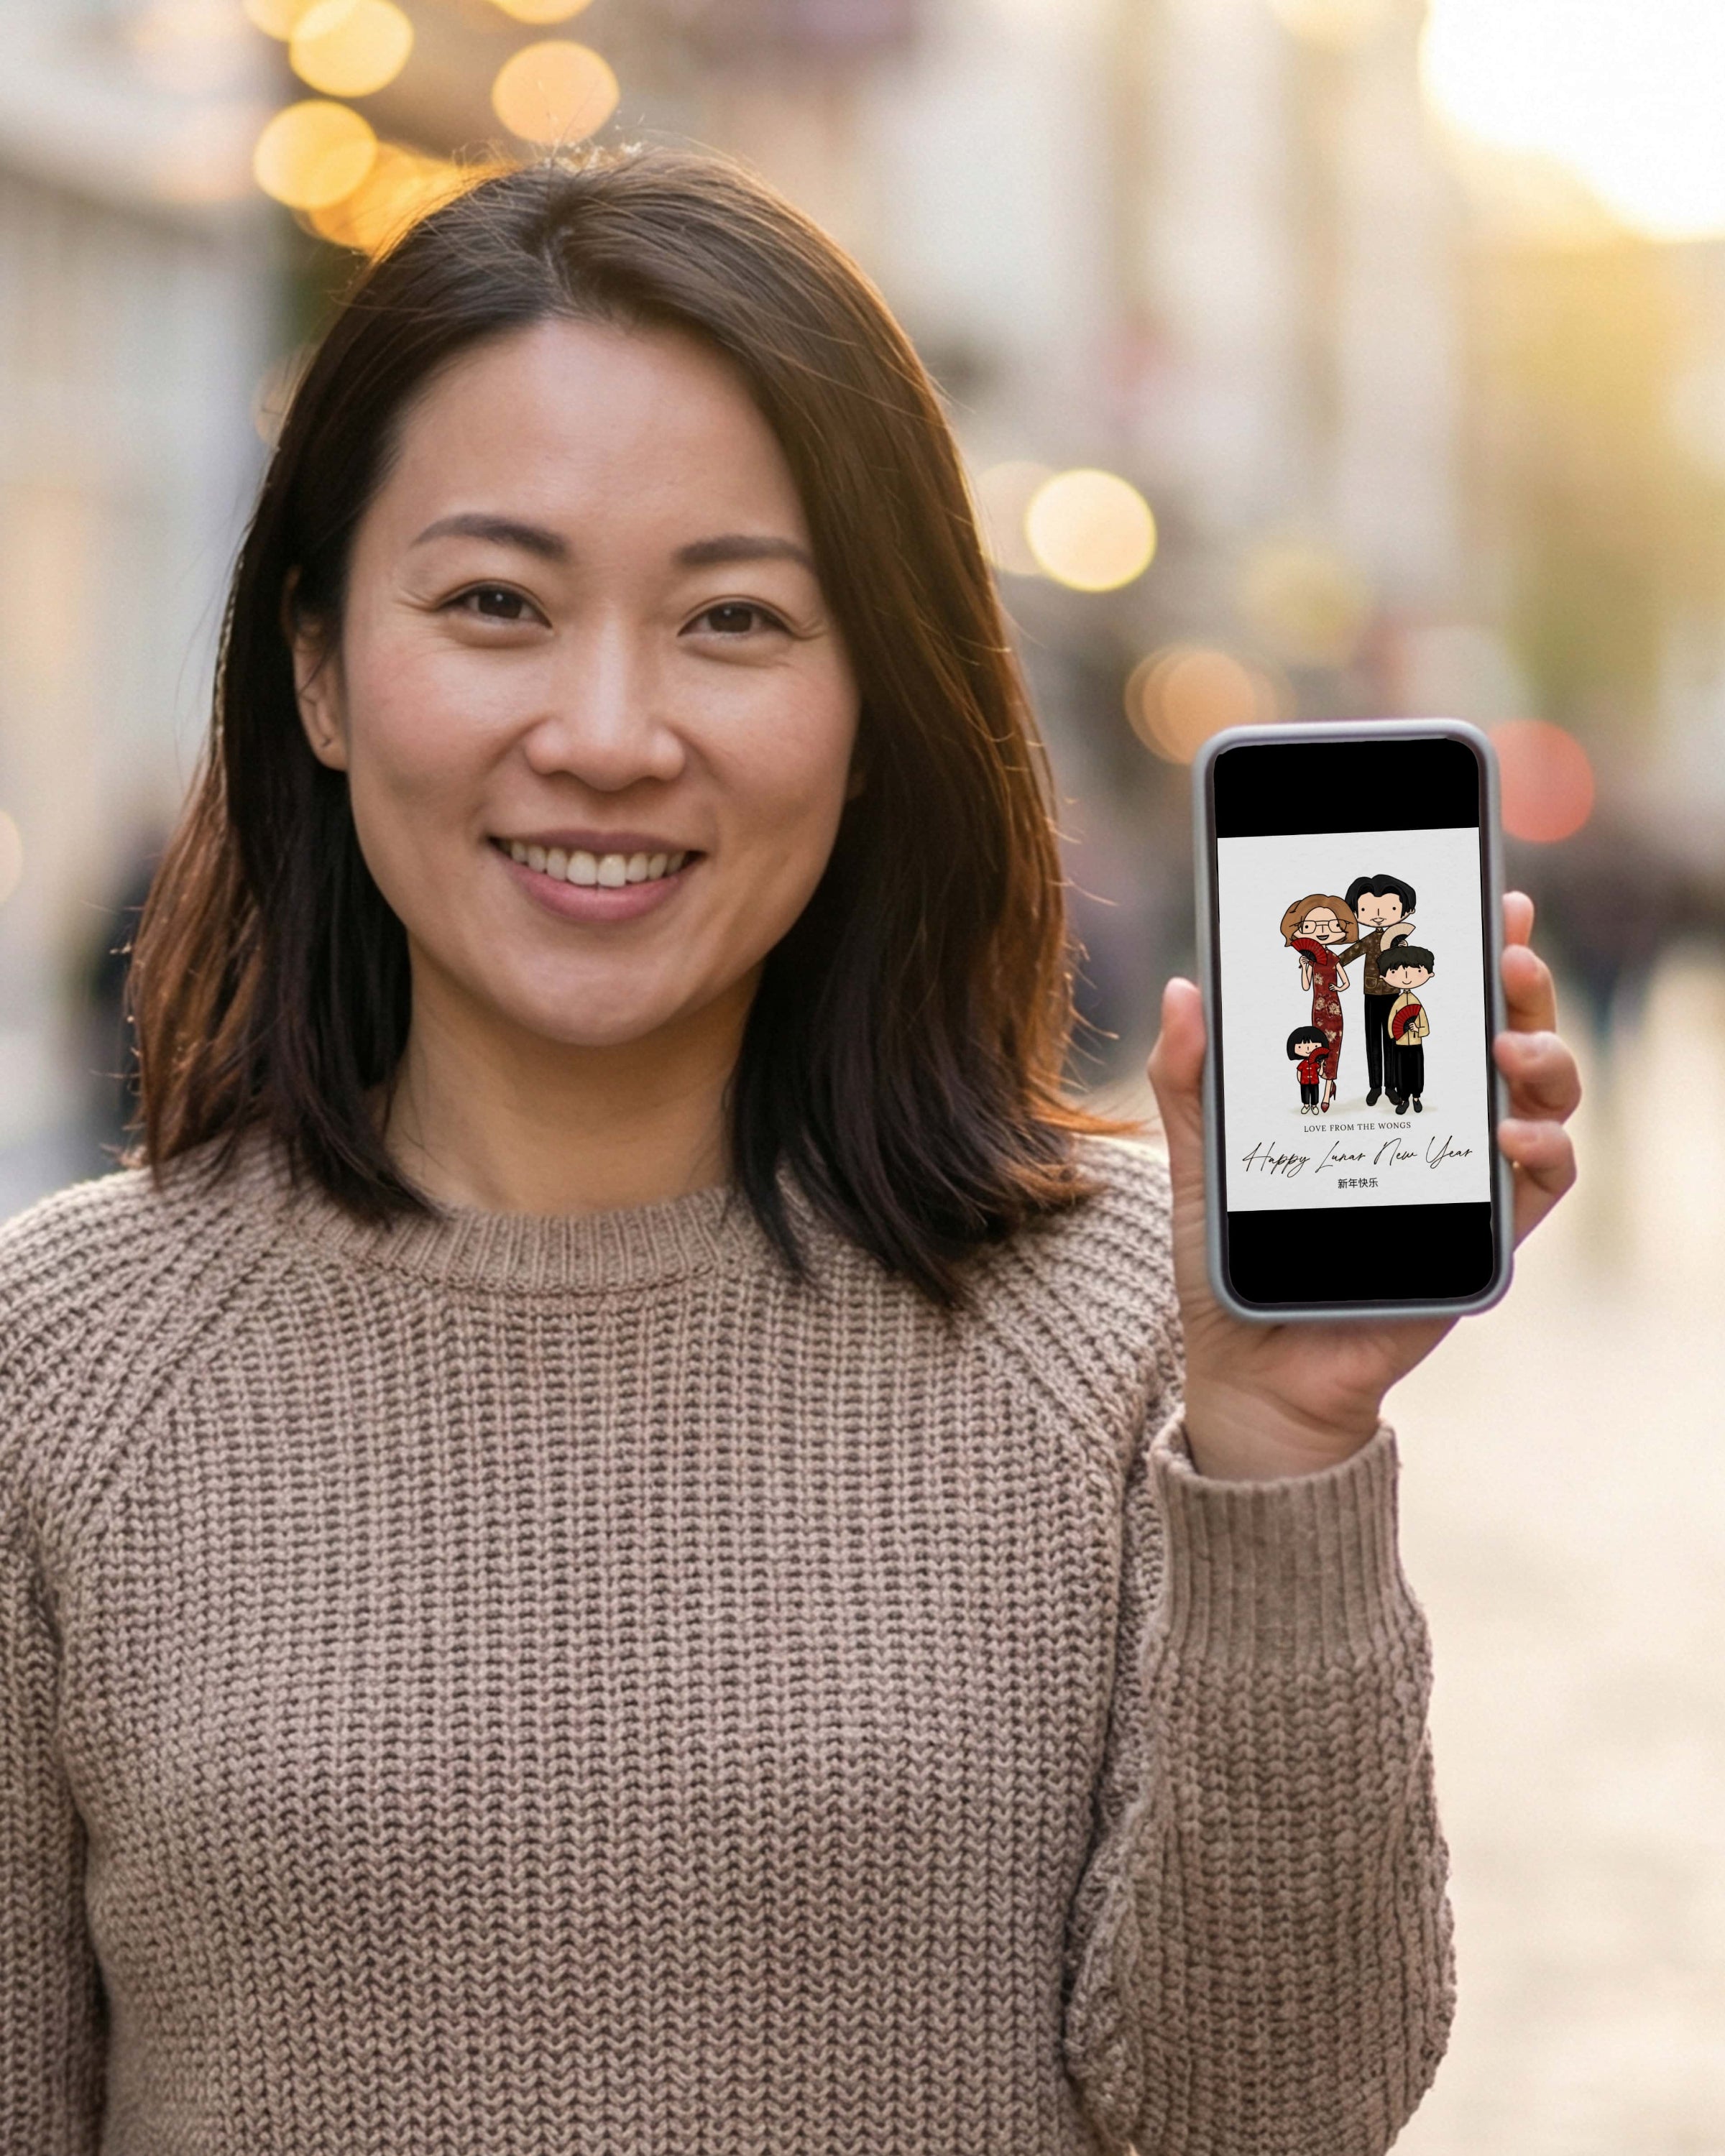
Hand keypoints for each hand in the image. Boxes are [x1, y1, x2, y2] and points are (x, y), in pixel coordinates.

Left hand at [1146, 891, 1577, 1480]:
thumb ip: (1190, 1080)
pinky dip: (1541, 1153)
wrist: (1247, 1370)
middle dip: (1519, 986)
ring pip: (1540, 1099)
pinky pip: (1539, 1187)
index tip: (1488, 897)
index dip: (1469, 948)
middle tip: (1505, 956)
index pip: (1434, 1005)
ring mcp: (1462, 1182)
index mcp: (1375, 1092)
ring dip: (1542, 1059)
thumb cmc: (1232, 1263)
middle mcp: (1431, 1127)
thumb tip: (1182, 989)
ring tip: (1508, 1048)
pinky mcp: (1479, 1242)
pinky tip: (1512, 1135)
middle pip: (1504, 1034)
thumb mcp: (1199, 1161)